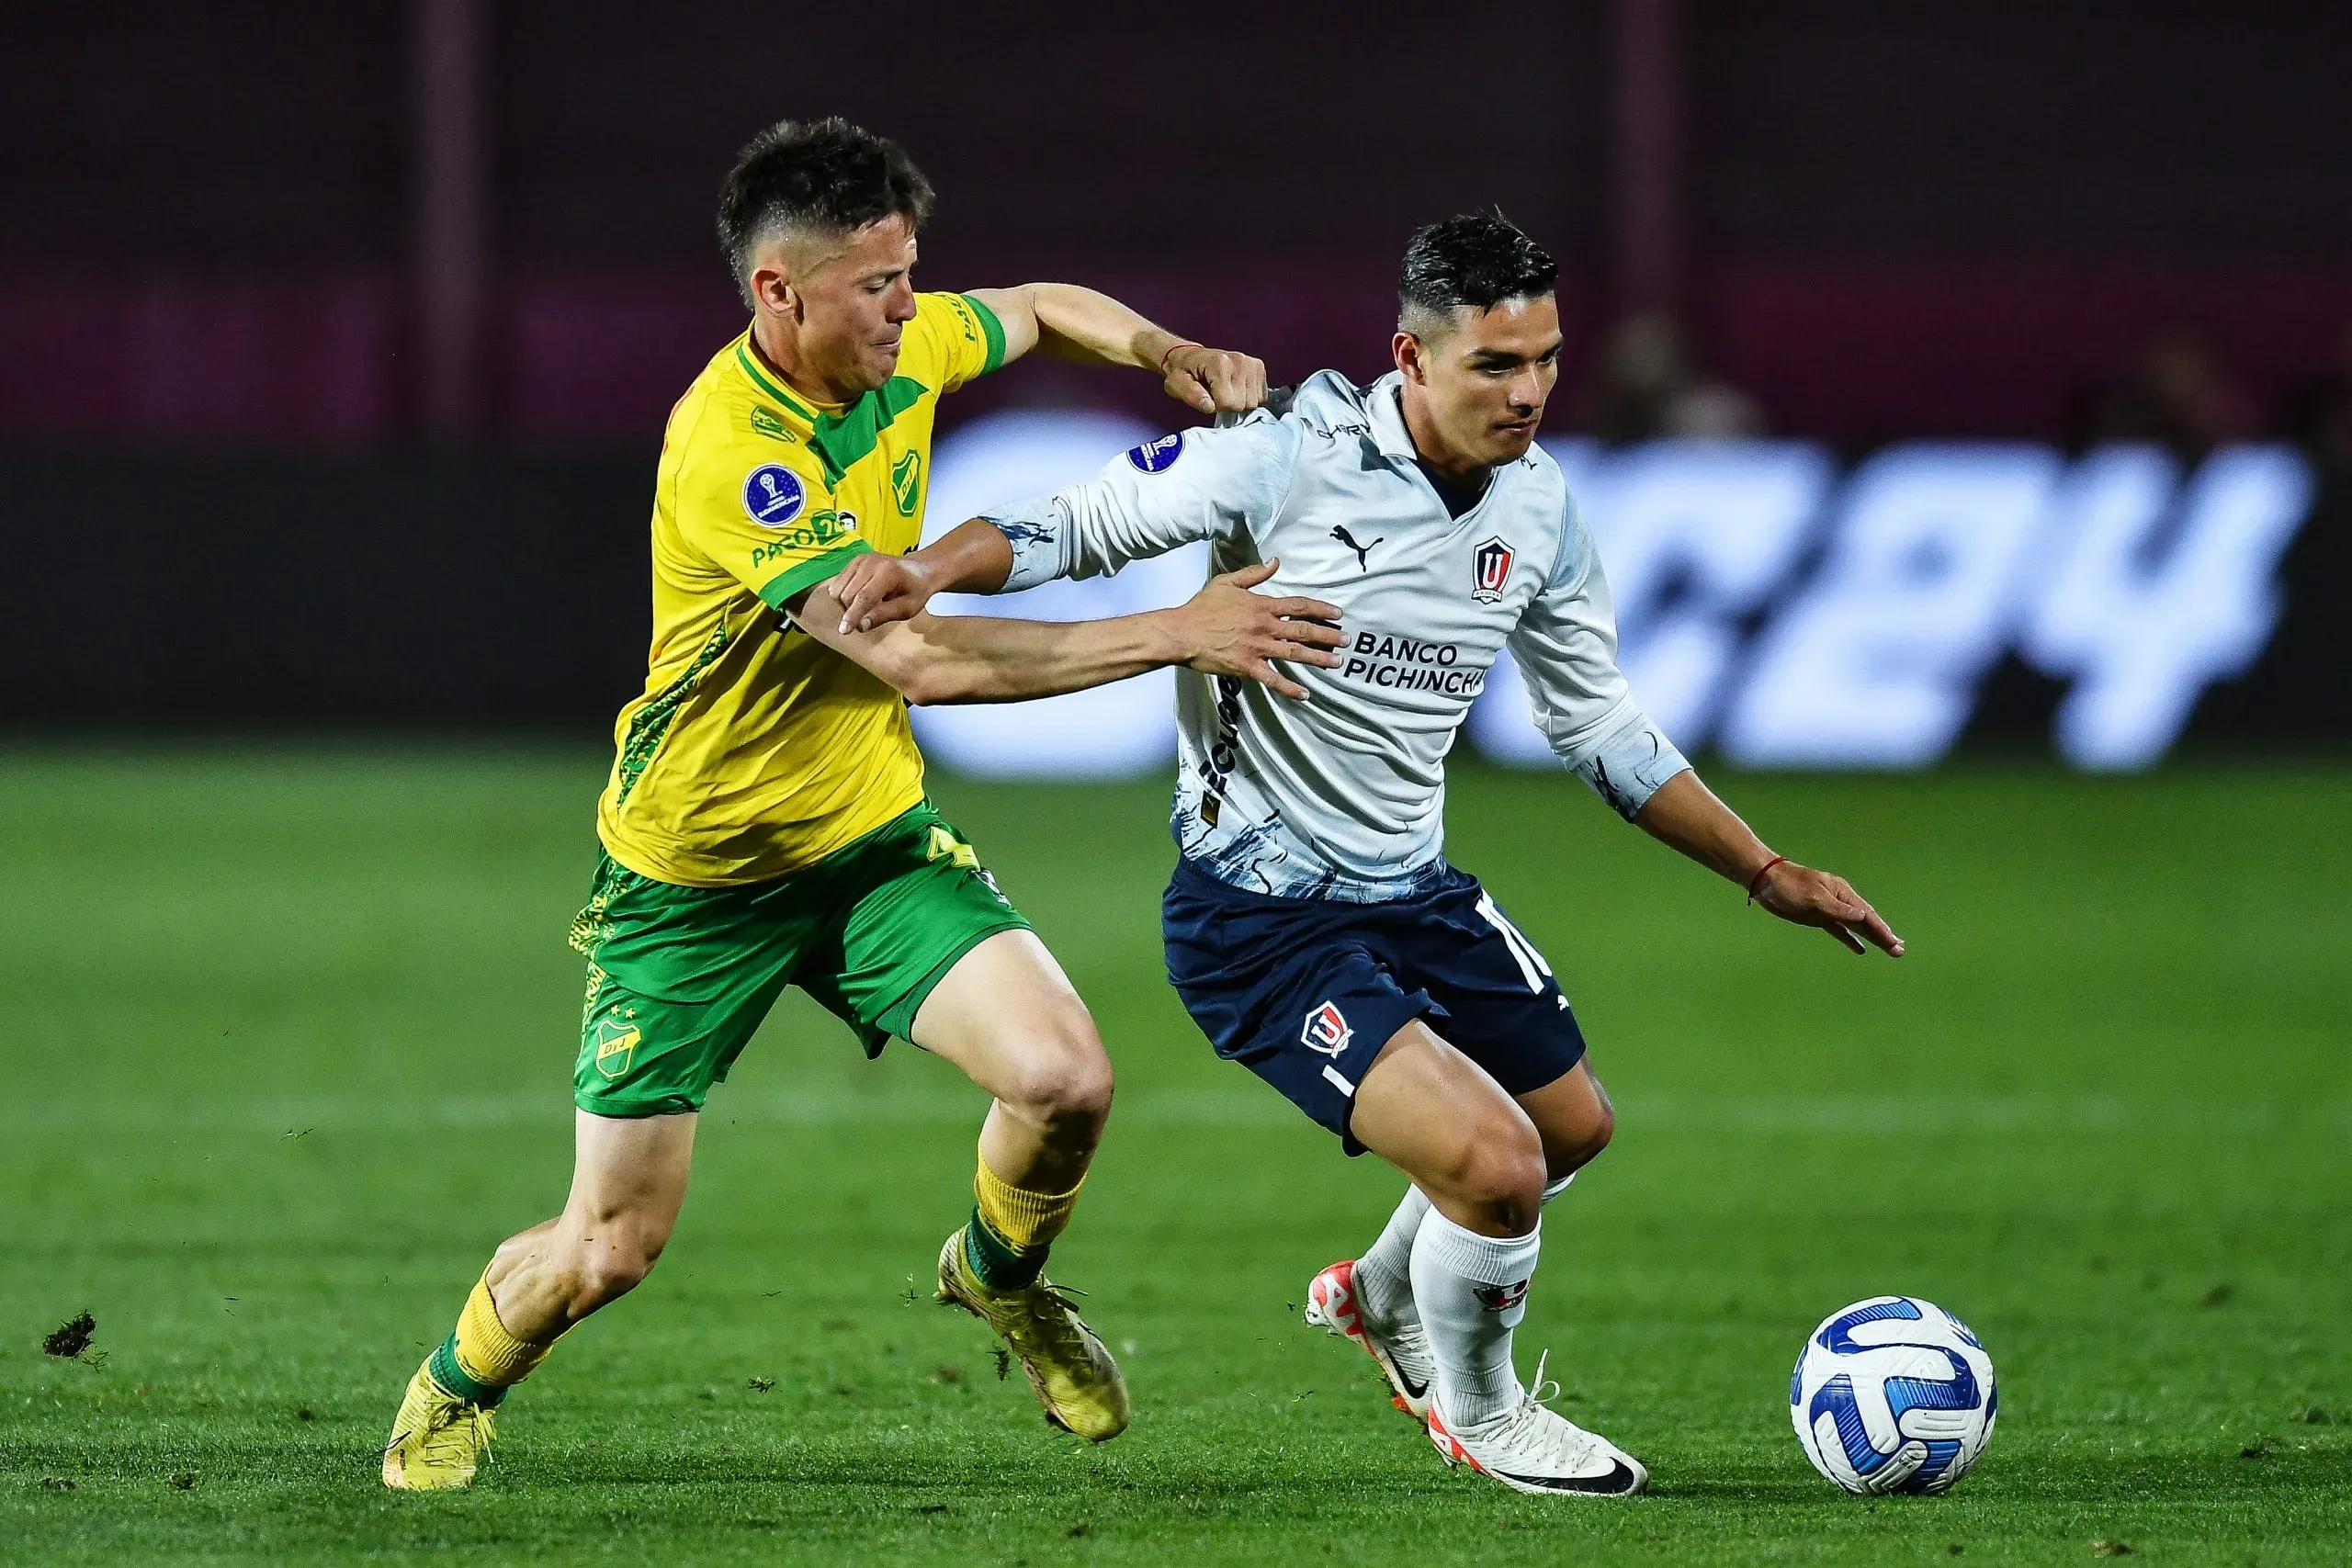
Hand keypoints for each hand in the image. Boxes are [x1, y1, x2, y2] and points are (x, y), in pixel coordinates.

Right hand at [831, 551, 939, 634]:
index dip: (853, 615)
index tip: (844, 631)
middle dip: (851, 612)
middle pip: (847, 595)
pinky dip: (843, 595)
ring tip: (864, 607)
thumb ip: (884, 615)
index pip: (864, 597)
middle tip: (866, 619)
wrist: (918, 570)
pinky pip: (837, 583)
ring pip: (838, 589)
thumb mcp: (907, 608)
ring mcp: (860, 560)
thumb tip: (860, 625)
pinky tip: (859, 597)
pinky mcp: (853, 561)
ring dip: (845, 605)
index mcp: (888, 573)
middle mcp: (871, 563)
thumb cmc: (915, 591)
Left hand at [1162, 343, 1266, 416]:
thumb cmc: (1182, 372)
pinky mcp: (1259, 368)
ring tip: (1225, 390)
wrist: (1189, 357)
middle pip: (1243, 404)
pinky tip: (1236, 390)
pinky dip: (1248, 398)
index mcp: (1220, 363)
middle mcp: (1240, 361)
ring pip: (1254, 403)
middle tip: (1215, 393)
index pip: (1228, 403)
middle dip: (1228, 405)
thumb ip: (1191, 395)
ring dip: (1239, 402)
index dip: (1215, 406)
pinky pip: (1261, 397)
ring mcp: (1252, 363)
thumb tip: (1208, 405)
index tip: (1206, 397)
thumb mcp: (1176, 384)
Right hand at [1162, 559, 1342, 699]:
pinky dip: (1290, 688)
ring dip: (1318, 659)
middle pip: (1304, 631)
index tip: (1338, 614)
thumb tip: (1275, 561)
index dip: (1321, 609)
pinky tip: (1305, 694)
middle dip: (1328, 636)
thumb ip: (1254, 573)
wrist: (1181, 632)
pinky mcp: (1247, 667)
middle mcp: (1264, 627)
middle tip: (1347, 641)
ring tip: (1336, 663)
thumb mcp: (1228, 582)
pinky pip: (1274, 679)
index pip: (1299, 606)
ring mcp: (1257, 648)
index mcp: (1261, 605)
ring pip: (1295, 654)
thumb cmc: (1201, 607)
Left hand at [1753, 860, 1904, 956]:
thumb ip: (1837, 908)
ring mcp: (1830, 910)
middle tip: (1899, 951)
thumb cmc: (1789, 885)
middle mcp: (1840, 902)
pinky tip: (1861, 949)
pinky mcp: (1819, 917)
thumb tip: (1861, 917)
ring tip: (1890, 949)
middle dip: (1883, 936)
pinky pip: (1840, 931)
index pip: (1866, 914)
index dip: (1881, 930)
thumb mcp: (1813, 896)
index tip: (1893, 943)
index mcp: (1842, 893)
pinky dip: (1851, 939)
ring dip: (1872, 938)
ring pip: (1856, 927)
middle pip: (1866, 921)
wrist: (1766, 881)